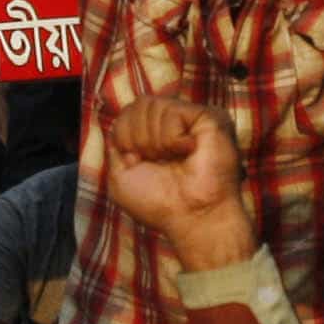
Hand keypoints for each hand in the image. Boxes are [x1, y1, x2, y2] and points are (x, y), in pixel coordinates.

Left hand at [100, 95, 257, 274]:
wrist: (190, 217)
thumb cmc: (159, 203)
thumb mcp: (120, 175)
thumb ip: (115, 144)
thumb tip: (118, 122)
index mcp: (156, 133)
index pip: (127, 112)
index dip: (125, 138)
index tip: (138, 163)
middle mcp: (174, 122)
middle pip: (138, 105)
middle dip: (138, 139)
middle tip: (158, 163)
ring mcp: (191, 118)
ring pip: (152, 105)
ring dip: (155, 141)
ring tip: (174, 159)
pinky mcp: (208, 116)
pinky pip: (172, 112)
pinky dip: (171, 139)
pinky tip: (188, 152)